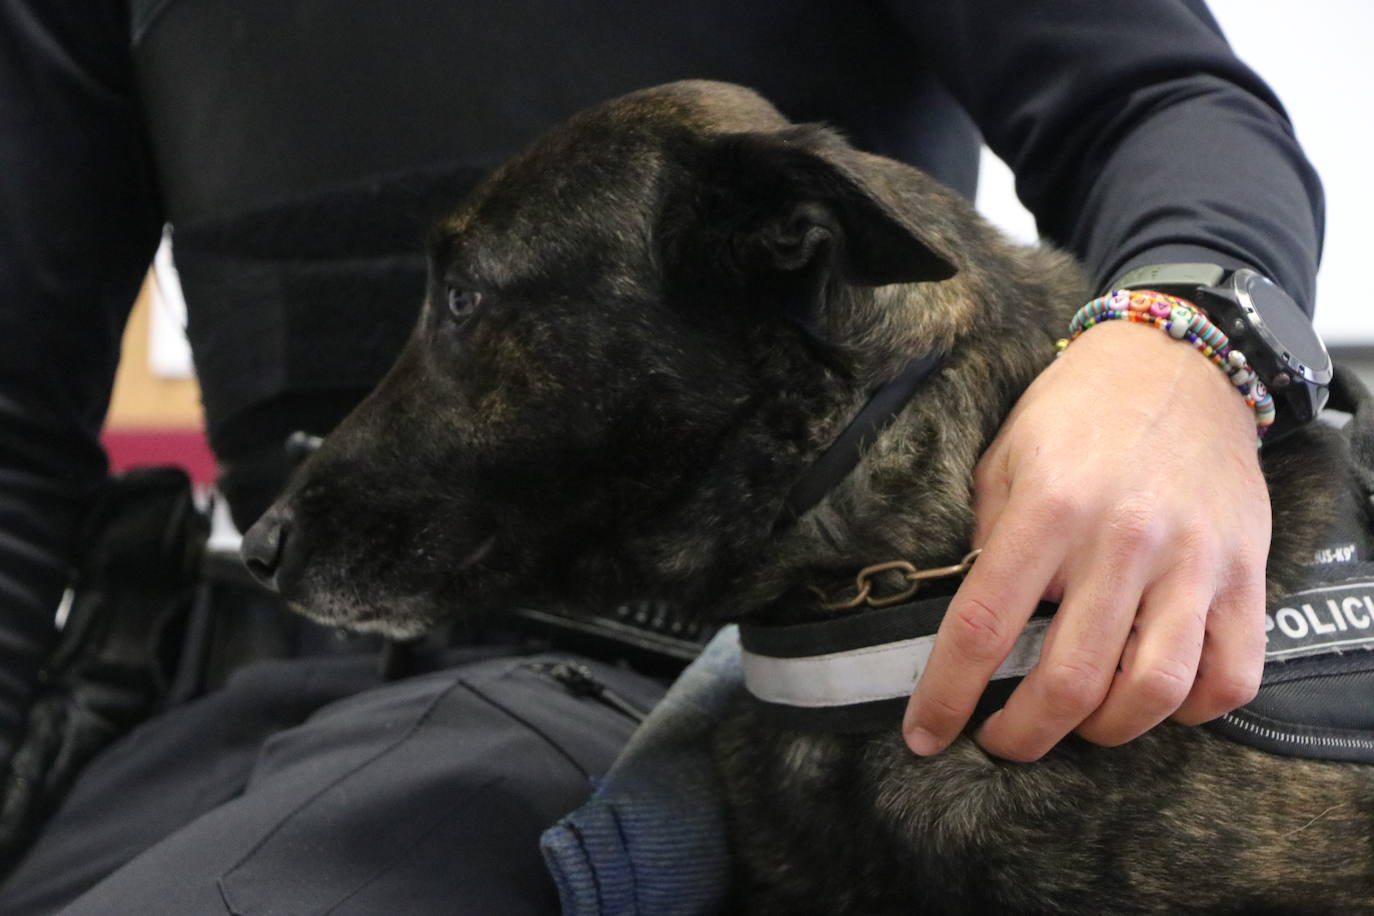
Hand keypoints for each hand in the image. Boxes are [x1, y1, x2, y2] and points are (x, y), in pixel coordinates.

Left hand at [902, 319, 1269, 760]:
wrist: (1178, 363)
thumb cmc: (1077, 412)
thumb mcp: (1006, 457)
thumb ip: (987, 537)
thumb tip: (972, 622)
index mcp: (1048, 508)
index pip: (983, 627)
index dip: (947, 695)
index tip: (924, 734)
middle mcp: (1122, 539)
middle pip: (1068, 680)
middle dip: (1023, 734)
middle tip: (1002, 740)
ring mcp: (1192, 560)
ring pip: (1152, 691)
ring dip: (1104, 731)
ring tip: (1076, 724)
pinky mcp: (1245, 572)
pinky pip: (1229, 675)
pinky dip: (1190, 711)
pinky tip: (1152, 700)